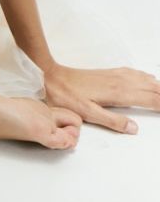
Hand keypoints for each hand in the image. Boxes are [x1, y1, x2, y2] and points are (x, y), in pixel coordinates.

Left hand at [42, 60, 159, 134]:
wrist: (52, 77)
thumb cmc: (67, 96)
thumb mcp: (89, 113)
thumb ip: (113, 121)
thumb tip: (134, 128)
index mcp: (118, 92)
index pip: (149, 98)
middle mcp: (119, 81)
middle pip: (150, 87)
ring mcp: (114, 75)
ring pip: (143, 78)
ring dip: (156, 85)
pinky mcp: (107, 73)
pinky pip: (132, 73)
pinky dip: (144, 76)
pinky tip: (146, 77)